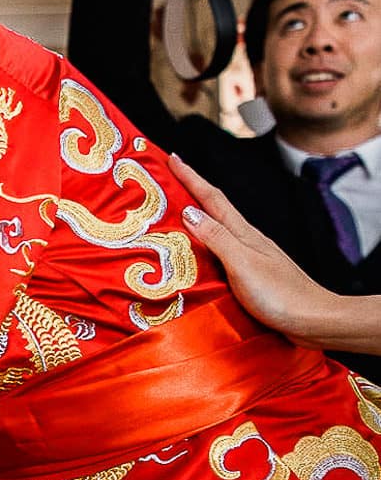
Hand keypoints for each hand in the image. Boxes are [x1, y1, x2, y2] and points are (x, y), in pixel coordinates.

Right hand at [176, 153, 347, 347]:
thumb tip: (189, 211)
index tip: (173, 158)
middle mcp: (246, 241)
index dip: (192, 178)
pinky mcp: (249, 277)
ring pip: (216, 232)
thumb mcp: (243, 263)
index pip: (212, 199)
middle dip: (190, 193)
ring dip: (194, 220)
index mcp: (244, 234)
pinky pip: (218, 253)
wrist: (313, 321)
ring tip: (171, 216)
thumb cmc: (280, 294)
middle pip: (214, 211)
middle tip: (165, 182)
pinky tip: (194, 255)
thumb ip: (217, 238)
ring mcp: (249, 258)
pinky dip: (201, 246)